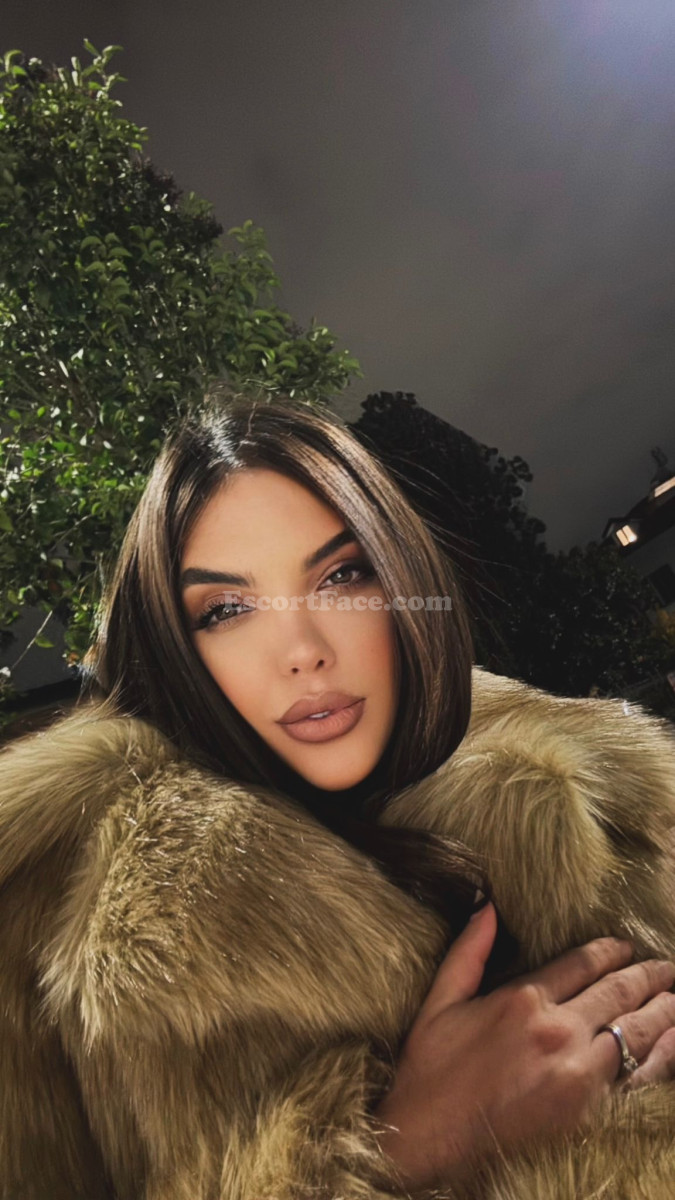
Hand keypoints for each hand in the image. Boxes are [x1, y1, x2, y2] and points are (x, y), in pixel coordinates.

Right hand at [372, 903, 674, 1193]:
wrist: (427, 1143)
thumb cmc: (428, 1074)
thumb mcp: (439, 1002)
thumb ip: (469, 951)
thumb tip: (488, 906)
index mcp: (522, 1000)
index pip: (582, 962)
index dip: (610, 950)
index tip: (626, 946)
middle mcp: (557, 1031)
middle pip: (617, 992)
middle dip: (647, 975)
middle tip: (665, 967)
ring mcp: (578, 1074)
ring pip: (635, 1029)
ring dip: (662, 1009)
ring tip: (674, 996)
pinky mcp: (589, 1113)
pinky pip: (638, 1078)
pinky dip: (661, 1056)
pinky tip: (672, 1042)